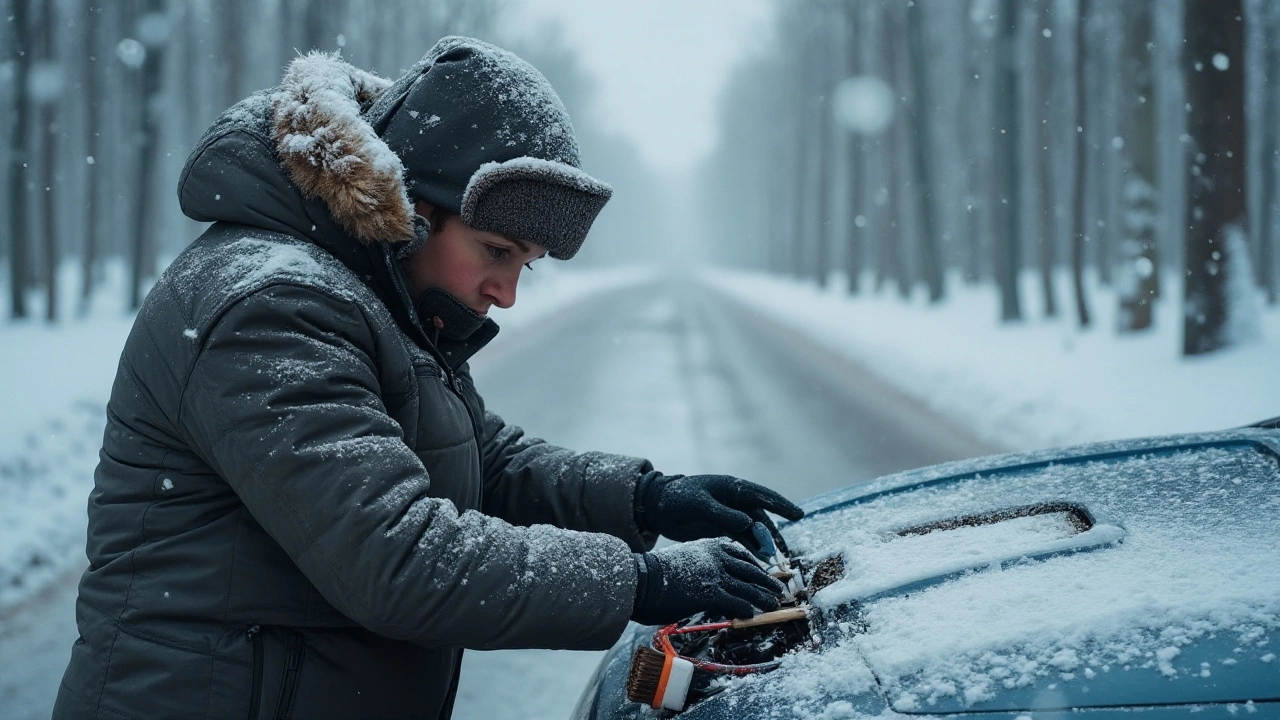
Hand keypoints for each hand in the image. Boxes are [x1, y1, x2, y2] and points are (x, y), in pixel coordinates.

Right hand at [630, 539, 785, 625]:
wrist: (641, 579)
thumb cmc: (658, 573)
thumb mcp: (686, 560)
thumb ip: (704, 565)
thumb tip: (716, 579)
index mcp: (710, 545)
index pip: (741, 553)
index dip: (756, 564)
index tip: (765, 573)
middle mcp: (716, 557)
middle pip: (750, 569)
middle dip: (767, 581)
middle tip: (779, 590)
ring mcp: (715, 574)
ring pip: (748, 587)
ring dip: (763, 597)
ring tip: (774, 604)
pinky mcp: (710, 593)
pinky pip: (736, 602)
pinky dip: (746, 609)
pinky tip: (752, 615)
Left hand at [635, 473, 803, 554]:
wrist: (657, 506)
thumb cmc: (677, 498)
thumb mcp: (699, 504)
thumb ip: (722, 514)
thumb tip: (747, 523)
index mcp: (732, 488)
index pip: (762, 496)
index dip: (781, 505)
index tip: (798, 515)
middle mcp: (735, 501)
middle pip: (761, 518)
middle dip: (774, 535)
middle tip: (786, 552)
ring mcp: (729, 516)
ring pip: (753, 532)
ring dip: (763, 546)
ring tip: (774, 563)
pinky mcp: (721, 528)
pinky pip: (741, 540)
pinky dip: (750, 550)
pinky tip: (758, 562)